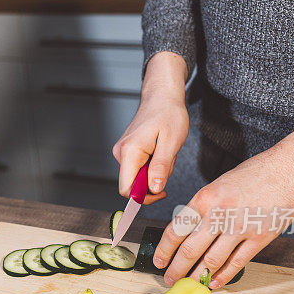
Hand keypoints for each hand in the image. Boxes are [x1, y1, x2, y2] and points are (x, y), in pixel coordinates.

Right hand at [113, 52, 188, 203]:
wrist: (162, 96)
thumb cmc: (168, 114)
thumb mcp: (171, 142)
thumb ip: (161, 167)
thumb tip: (153, 189)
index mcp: (130, 152)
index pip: (127, 189)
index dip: (143, 197)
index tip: (162, 192)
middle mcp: (121, 153)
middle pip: (133, 184)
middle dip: (153, 182)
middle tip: (169, 163)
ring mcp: (123, 152)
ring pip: (138, 177)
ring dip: (155, 172)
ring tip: (166, 152)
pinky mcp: (127, 152)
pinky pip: (139, 168)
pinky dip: (152, 165)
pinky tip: (160, 150)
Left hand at [153, 127, 293, 288]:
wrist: (289, 168)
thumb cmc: (254, 174)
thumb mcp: (219, 185)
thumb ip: (203, 208)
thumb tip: (187, 231)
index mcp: (205, 198)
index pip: (175, 229)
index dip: (164, 250)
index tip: (158, 260)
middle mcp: (219, 214)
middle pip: (189, 249)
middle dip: (176, 269)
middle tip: (169, 279)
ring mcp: (240, 227)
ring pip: (211, 260)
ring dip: (196, 276)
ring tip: (188, 284)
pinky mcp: (260, 238)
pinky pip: (236, 263)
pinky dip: (223, 276)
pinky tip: (214, 283)